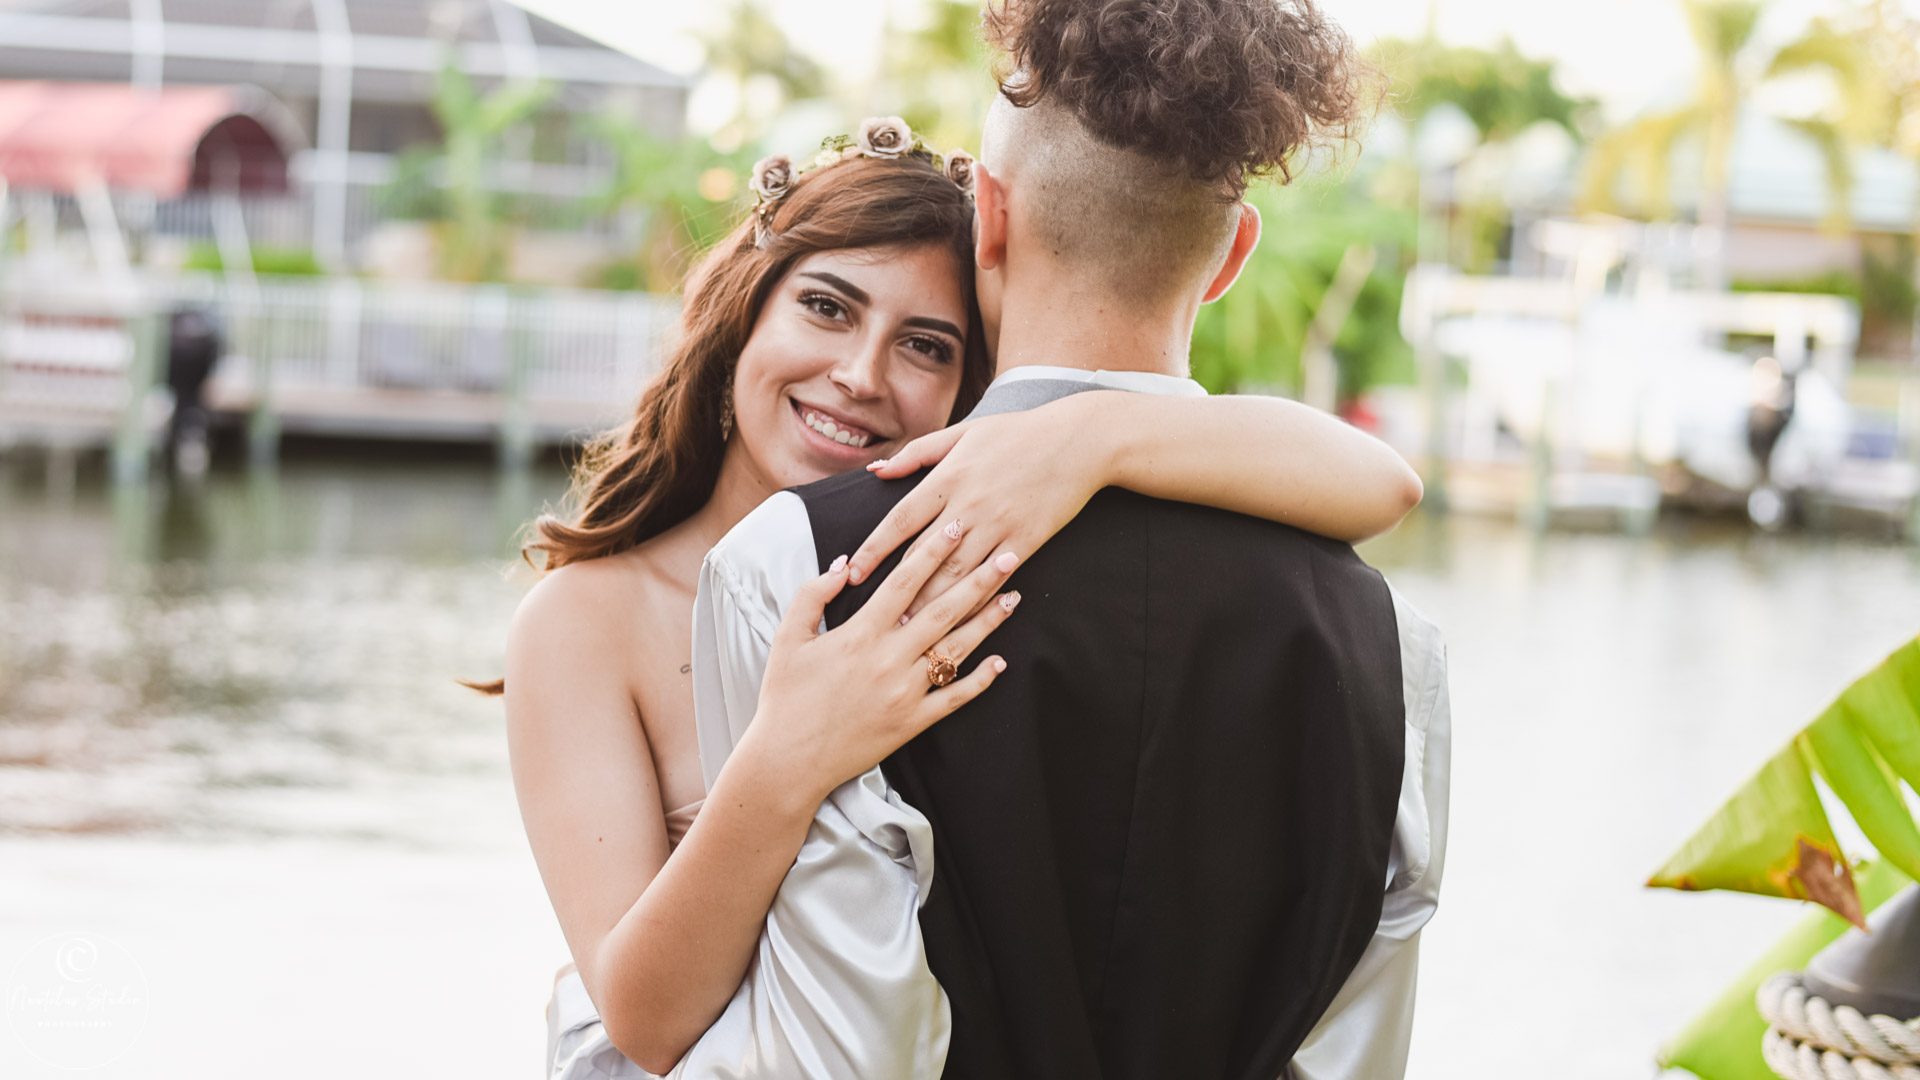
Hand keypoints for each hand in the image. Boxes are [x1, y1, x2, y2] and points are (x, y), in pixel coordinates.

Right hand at [739, 517, 1022, 805]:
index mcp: (859, 634)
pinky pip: (954, 698)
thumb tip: (845, 563)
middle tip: (1009, 556)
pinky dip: (979, 681)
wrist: (787, 761)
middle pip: (943, 611)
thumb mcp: (787, 638)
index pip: (904, 582)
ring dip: (987, 622)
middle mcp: (888, 659)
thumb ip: (814, 594)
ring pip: (956, 650)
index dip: (933, 551)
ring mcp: (904, 693)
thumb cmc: (784, 697)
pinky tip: (1000, 662)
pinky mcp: (912, 722)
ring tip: (1013, 598)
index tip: (956, 527)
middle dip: (978, 580)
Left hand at [850, 393, 1110, 614]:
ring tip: (907, 632)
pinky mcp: (1026, 541)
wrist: (1080, 440)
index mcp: (949, 476)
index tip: (852, 574)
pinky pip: (994, 578)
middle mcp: (969, 505)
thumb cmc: (1019, 432)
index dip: (873, 549)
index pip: (900, 520)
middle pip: (923, 556)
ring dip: (930, 606)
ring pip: (956, 575)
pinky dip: (975, 602)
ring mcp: (998, 526)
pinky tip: (959, 622)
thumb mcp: (965, 431)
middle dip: (896, 590)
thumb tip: (878, 470)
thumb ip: (918, 453)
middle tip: (873, 617)